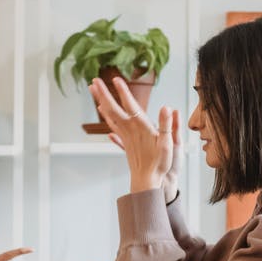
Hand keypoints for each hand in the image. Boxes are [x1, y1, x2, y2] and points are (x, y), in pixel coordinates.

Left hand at [89, 76, 174, 194]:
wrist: (147, 181)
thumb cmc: (159, 163)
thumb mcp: (168, 144)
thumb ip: (167, 125)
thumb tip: (167, 108)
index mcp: (141, 127)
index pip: (130, 105)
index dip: (123, 91)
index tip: (116, 79)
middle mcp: (129, 129)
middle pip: (113, 108)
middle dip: (103, 93)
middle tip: (94, 80)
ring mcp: (124, 135)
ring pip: (109, 115)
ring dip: (101, 101)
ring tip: (93, 90)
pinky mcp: (124, 141)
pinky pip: (112, 125)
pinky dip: (106, 116)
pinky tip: (103, 112)